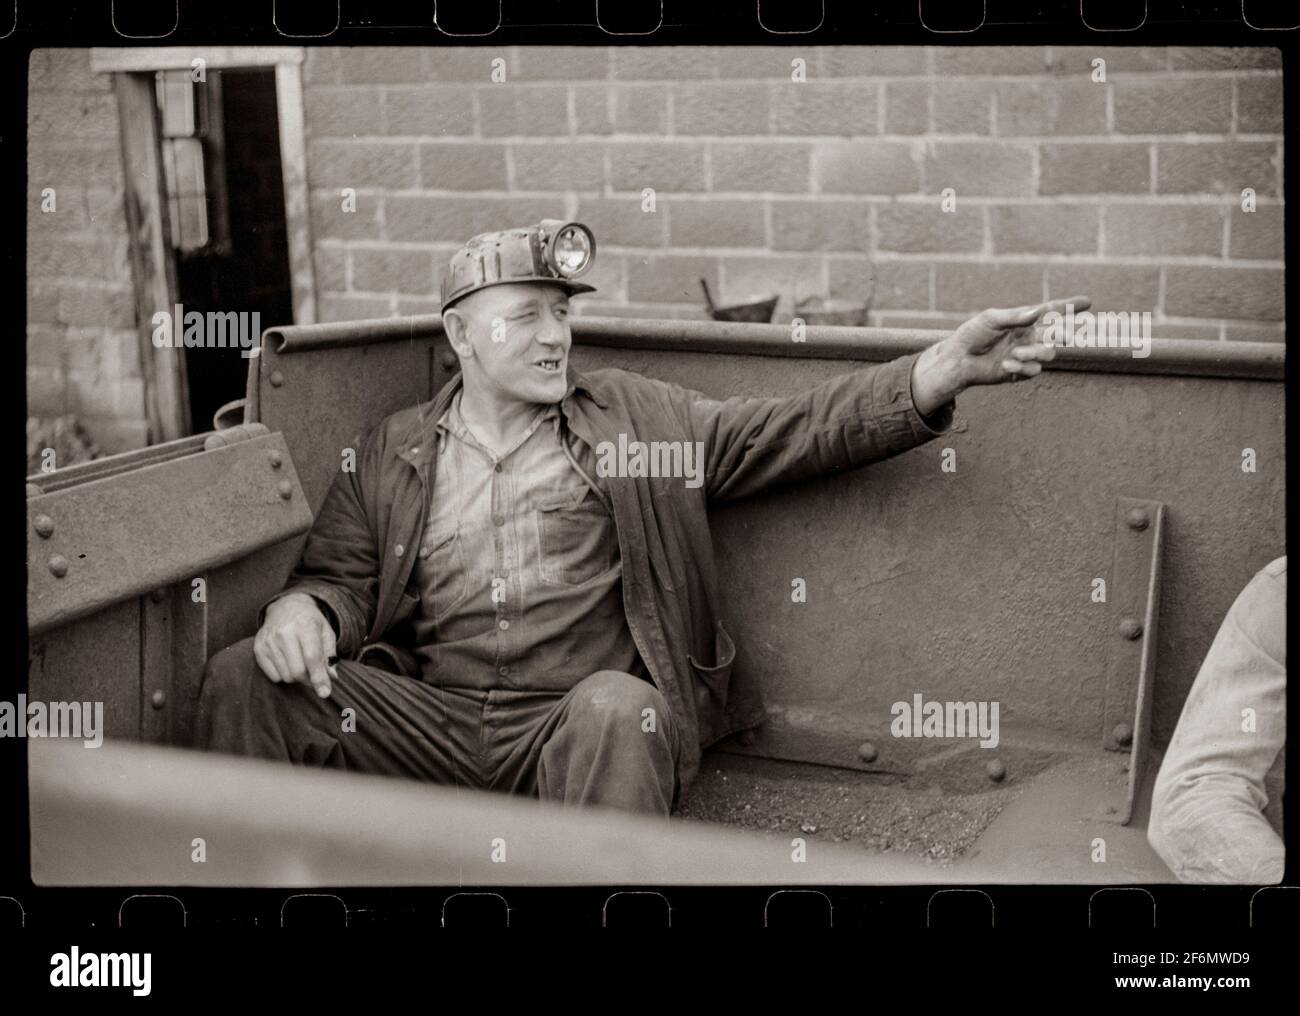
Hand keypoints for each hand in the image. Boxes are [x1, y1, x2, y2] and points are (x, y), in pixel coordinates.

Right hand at [254, 593, 337, 697]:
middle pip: (297, 671)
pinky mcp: (258, 648)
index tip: (324, 693)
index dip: (319, 677)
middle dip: (309, 679)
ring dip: (296, 677)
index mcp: (305, 625)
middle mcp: (284, 632)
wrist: (286, 607)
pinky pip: (273, 676)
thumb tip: (331, 678)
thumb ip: (330, 656)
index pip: (311, 657)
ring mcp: (269, 640)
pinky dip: (283, 675)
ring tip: (301, 664)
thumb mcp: (326, 633)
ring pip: (285, 676)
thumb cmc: (310, 623)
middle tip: (314, 675)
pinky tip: (287, 662)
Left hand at [911, 295, 1091, 414]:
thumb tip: (1036, 312)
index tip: (1088, 301)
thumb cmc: (973, 334)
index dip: (1069, 306)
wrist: (958, 359)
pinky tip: (1007, 365)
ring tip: (1016, 353)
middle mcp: (1029, 336)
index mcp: (1024, 319)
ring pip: (1048, 354)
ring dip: (1035, 354)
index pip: (1051, 311)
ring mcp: (1026, 354)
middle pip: (1058, 334)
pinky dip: (1023, 368)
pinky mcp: (1020, 371)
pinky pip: (1033, 371)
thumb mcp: (991, 319)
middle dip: (1065, 334)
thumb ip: (1014, 317)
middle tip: (1068, 336)